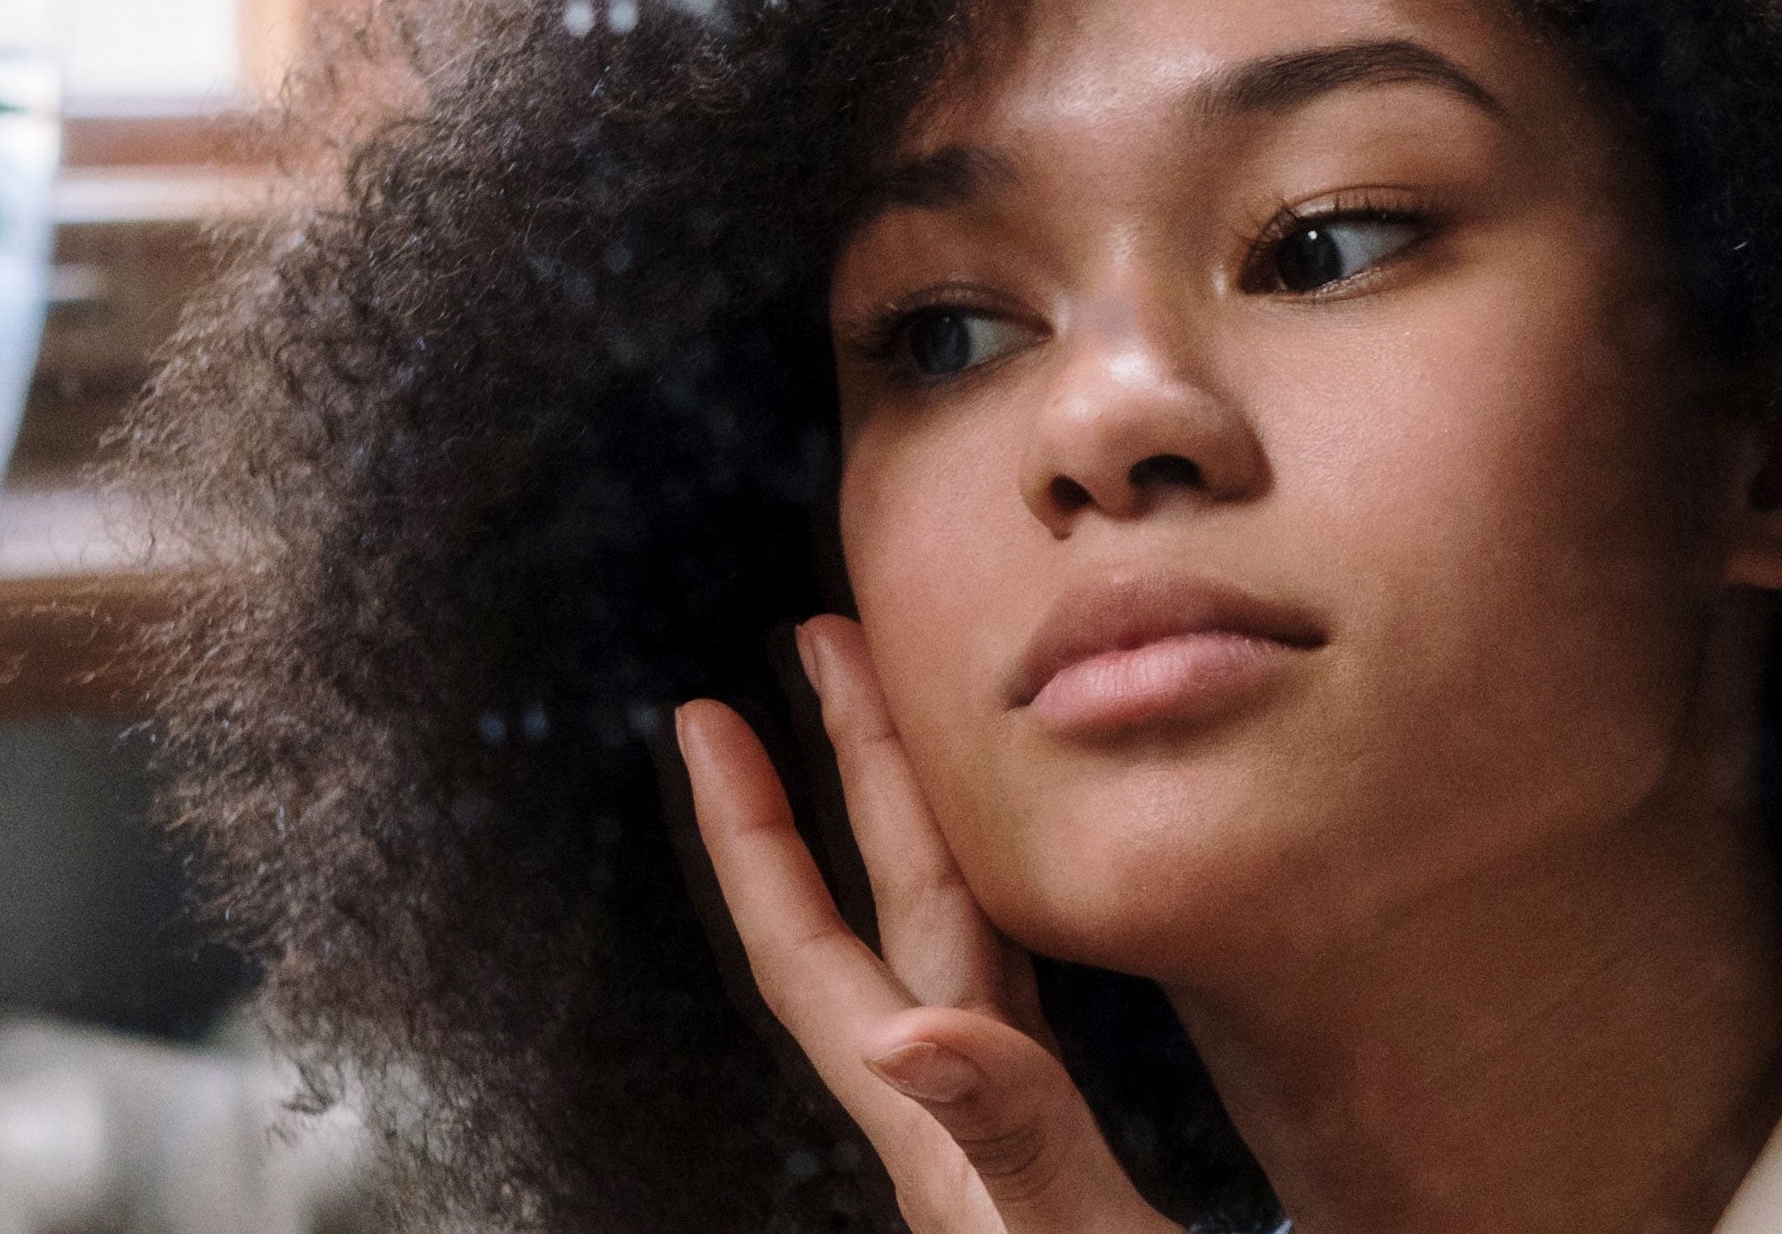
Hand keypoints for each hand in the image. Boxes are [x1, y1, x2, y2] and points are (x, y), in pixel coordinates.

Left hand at [676, 614, 1183, 1233]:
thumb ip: (1010, 1136)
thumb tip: (903, 1036)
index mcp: (931, 1123)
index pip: (811, 952)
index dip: (754, 835)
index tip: (703, 719)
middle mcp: (955, 1110)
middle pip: (886, 905)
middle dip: (847, 769)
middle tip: (817, 637)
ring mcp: (1012, 1126)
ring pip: (958, 934)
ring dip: (929, 820)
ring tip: (922, 715)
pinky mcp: (1078, 1144)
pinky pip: (1029, 988)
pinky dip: (1018, 908)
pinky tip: (1031, 876)